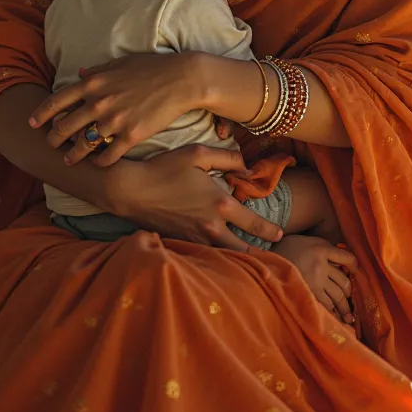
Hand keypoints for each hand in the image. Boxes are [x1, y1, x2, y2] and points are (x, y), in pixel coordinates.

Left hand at [29, 53, 200, 166]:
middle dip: (53, 139)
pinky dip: (99, 163)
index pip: (56, 101)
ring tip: (69, 160)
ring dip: (72, 155)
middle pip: (64, 127)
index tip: (32, 123)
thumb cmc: (152, 68)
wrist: (181, 80)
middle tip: (50, 145)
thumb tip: (80, 73)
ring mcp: (114, 121)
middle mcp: (99, 102)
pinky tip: (98, 164)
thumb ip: (97, 70)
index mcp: (94, 83)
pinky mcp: (131, 136)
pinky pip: (107, 156)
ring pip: (82, 145)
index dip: (40, 114)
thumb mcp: (120, 64)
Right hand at [105, 146, 283, 251]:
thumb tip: (247, 167)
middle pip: (243, 248)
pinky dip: (216, 256)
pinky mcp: (181, 242)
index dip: (270, 231)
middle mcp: (212, 226)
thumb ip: (227, 158)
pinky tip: (219, 253)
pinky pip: (205, 253)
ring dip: (237, 255)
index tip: (280, 235)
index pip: (254, 223)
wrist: (132, 190)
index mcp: (221, 204)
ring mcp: (195, 238)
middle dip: (258, 252)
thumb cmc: (165, 168)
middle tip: (269, 253)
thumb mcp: (198, 153)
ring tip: (248, 257)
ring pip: (224, 254)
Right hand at [273, 234, 356, 328]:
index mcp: (321, 248)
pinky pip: (327, 305)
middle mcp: (321, 264)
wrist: (265, 261)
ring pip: (338, 295)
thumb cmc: (284, 250)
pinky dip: (334, 313)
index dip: (355, 266)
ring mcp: (316, 280)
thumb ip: (321, 248)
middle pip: (344, 281)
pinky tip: (337, 318)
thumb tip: (339, 262)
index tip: (354, 271)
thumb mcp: (304, 240)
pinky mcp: (309, 293)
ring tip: (348, 316)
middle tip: (349, 297)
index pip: (348, 257)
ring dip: (345, 307)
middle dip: (349, 291)